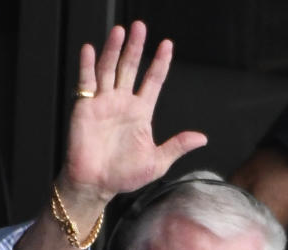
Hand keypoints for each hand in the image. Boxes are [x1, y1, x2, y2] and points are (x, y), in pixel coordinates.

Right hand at [61, 21, 206, 201]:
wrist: (96, 185)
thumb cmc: (123, 176)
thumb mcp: (157, 162)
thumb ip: (177, 146)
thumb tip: (201, 138)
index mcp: (140, 113)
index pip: (153, 81)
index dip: (160, 63)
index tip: (167, 45)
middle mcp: (122, 103)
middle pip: (130, 68)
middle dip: (135, 47)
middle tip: (140, 27)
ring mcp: (103, 103)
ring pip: (109, 69)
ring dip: (114, 50)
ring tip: (120, 31)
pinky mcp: (85, 108)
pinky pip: (86, 83)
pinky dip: (88, 66)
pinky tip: (91, 50)